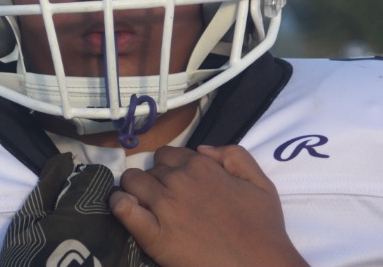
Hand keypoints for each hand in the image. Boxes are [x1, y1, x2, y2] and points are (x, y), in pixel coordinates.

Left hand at [109, 145, 307, 266]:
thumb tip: (202, 149)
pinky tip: (125, 210)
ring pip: (132, 181)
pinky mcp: (153, 234)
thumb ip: (235, 156)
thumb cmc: (263, 229)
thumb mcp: (261, 183)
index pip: (168, 154)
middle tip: (163, 200)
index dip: (170, 168)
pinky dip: (119, 205)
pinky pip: (122, 207)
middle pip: (150, 168)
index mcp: (202, 166)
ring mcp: (164, 206)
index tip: (175, 184)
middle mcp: (179, 180)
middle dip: (155, 180)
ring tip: (144, 205)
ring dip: (135, 189)